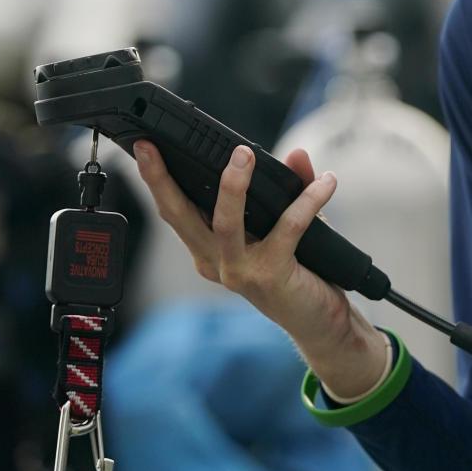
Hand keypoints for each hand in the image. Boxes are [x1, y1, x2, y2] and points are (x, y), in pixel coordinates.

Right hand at [133, 140, 389, 397]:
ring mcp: (238, 272)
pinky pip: (287, 229)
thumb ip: (291, 188)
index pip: (176, 211)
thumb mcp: (289, 225)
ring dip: (233, 186)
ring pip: (224, 223)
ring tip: (244, 153)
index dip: (157, 180)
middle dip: (161, 180)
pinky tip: (326, 183)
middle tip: (152, 146)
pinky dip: (307, 201)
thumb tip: (295, 154)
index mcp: (209, 250)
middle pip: (179, 216)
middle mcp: (215, 262)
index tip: (145, 147)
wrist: (321, 324)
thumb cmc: (300, 274)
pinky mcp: (269, 277)